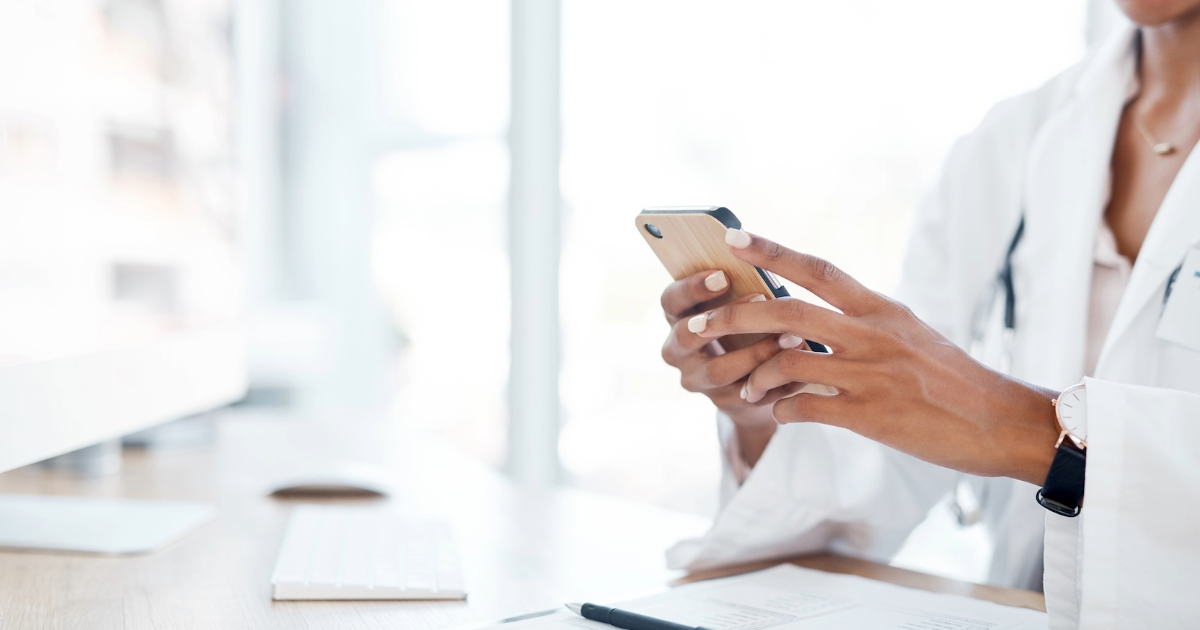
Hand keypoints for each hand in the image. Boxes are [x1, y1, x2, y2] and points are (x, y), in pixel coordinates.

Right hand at [659, 269, 806, 465]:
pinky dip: (778, 380)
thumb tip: (760, 257)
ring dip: (757, 352)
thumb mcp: (735, 301)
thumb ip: (739, 284)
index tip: (724, 274)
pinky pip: (749, 394)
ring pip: (718, 371)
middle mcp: (678, 352)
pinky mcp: (725, 404)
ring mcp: (699, 381)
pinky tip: (804, 366)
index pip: (671, 301)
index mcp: (678, 317)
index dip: (693, 288)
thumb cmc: (745, 321)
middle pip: (685, 337)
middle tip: (762, 298)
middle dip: (726, 318)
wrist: (751, 375)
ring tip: (793, 336)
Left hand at [687, 229, 1060, 484]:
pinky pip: (804, 408)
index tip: (733, 238)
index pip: (819, 268)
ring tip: (746, 390)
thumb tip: (817, 326)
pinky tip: (781, 416)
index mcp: (881, 308)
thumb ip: (865, 325)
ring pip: (787, 361)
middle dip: (734, 317)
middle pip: (787, 312)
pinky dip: (782, 412)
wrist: (1000, 421)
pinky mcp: (869, 415)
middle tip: (697, 324)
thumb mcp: (911, 336)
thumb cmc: (954, 381)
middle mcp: (871, 333)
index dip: (772, 252)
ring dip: (755, 376)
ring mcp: (869, 373)